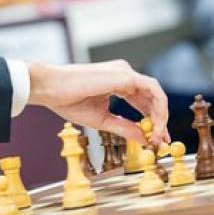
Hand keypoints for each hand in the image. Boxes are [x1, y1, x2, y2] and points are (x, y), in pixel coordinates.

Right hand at [26, 59, 169, 146]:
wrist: (52, 88)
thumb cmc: (69, 101)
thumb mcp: (102, 120)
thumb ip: (124, 128)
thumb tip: (144, 139)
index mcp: (118, 81)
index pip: (143, 101)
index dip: (152, 120)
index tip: (154, 139)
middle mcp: (124, 74)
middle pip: (152, 97)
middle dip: (160, 120)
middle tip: (162, 142)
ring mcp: (126, 72)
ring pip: (156, 93)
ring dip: (161, 116)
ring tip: (157, 137)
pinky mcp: (125, 76)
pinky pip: (153, 92)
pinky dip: (158, 110)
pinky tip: (155, 126)